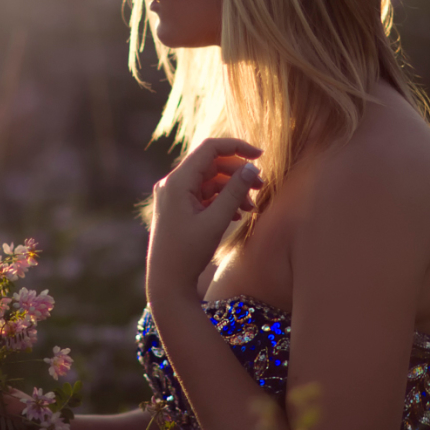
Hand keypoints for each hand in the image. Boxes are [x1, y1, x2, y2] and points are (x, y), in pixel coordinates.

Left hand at [147, 137, 262, 304]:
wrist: (167, 282)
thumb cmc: (187, 253)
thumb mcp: (215, 221)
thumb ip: (234, 192)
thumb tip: (252, 168)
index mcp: (177, 182)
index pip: (210, 149)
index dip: (237, 147)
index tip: (261, 155)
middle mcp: (172, 184)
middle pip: (211, 165)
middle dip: (238, 173)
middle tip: (262, 187)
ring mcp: (174, 196)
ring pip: (210, 181)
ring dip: (232, 190)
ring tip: (251, 208)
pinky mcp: (178, 208)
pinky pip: (204, 195)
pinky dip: (221, 201)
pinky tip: (237, 216)